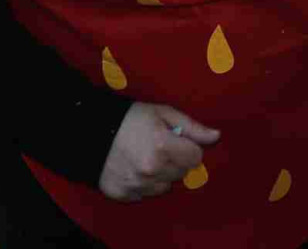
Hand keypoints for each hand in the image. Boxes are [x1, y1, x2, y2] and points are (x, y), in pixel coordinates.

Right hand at [98, 103, 219, 201]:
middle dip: (177, 160)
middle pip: (182, 173)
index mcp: (163, 147)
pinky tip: (135, 168)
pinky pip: (146, 194)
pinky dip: (145, 184)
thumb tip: (216, 136)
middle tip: (161, 147)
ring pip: (166, 186)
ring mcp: (137, 185)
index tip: (179, 140)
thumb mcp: (163, 113)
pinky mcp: (124, 195)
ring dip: (162, 174)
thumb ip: (192, 127)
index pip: (195, 157)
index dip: (189, 147)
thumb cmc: (131, 118)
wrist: (91, 133)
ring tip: (147, 157)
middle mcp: (152, 170)